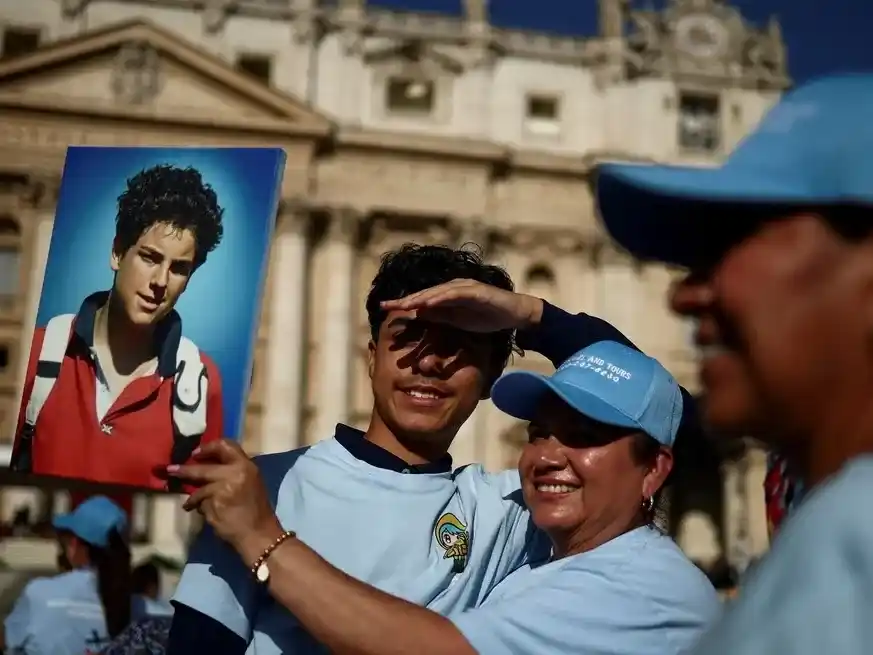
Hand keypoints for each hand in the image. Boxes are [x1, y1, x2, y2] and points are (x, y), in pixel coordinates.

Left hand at [167, 440, 282, 563]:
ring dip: (194, 498)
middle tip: (170, 470)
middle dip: (185, 470)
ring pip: (199, 489)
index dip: (208, 448)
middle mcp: (234, 474)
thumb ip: (232, 472)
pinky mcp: (213, 505)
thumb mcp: (250, 482)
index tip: (195, 453)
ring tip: (189, 505)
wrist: (258, 532)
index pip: (225, 446)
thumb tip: (207, 466)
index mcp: (246, 466)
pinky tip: (208, 515)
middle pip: (203, 468)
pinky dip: (201, 509)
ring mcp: (223, 489)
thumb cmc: (255, 509)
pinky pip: (201, 504)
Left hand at [380, 279, 543, 332]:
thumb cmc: (487, 316)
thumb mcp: (458, 320)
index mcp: (447, 295)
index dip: (403, 303)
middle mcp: (453, 287)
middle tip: (386, 305)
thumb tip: (419, 314)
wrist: (514, 314)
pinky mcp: (476, 291)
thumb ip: (440, 316)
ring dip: (420, 297)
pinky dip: (441, 297)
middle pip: (425, 293)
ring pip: (437, 291)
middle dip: (405, 300)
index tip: (384, 308)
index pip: (422, 299)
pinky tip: (429, 302)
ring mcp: (464, 287)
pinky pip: (455, 294)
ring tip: (404, 304)